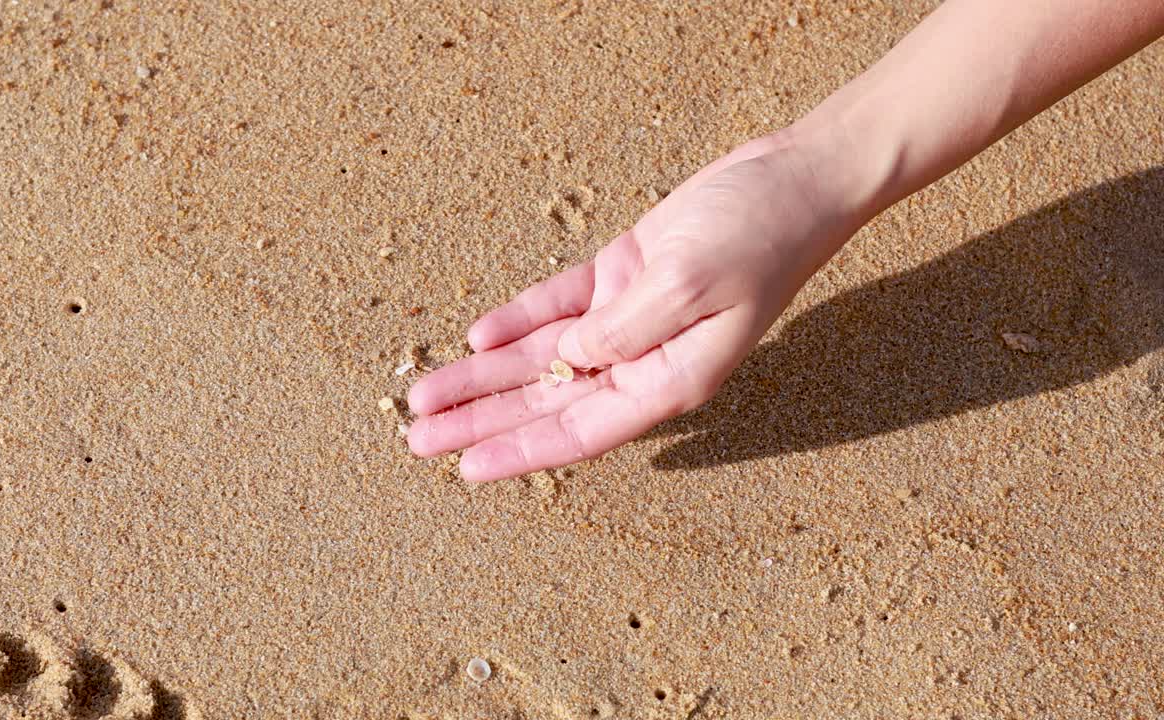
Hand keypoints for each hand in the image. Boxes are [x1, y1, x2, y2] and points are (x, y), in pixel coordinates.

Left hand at [406, 131, 859, 482]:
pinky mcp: (623, 278)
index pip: (580, 430)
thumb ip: (623, 328)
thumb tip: (570, 359)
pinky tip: (477, 335)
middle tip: (417, 439)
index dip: (520, 451)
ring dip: (484, 374)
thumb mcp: (687, 283)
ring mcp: (629, 318)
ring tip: (425, 392)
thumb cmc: (757, 236)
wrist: (793, 178)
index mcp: (669, 380)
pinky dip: (520, 319)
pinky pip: (559, 306)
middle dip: (482, 419)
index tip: (465, 470)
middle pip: (547, 400)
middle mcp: (644, 360)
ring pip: (542, 357)